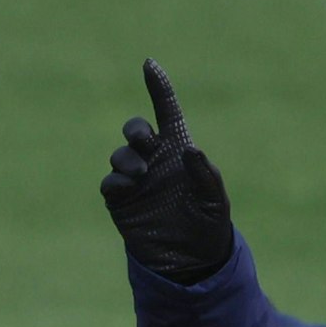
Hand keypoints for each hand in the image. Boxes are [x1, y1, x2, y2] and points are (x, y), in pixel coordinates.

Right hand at [101, 59, 233, 282]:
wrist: (192, 262)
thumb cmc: (209, 226)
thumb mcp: (215, 201)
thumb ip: (205, 175)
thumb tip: (189, 148)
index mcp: (179, 153)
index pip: (167, 114)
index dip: (159, 89)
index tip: (150, 64)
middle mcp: (154, 162)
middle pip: (136, 131)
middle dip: (135, 129)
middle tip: (145, 140)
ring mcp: (135, 180)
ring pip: (120, 155)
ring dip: (128, 159)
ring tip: (142, 175)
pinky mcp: (121, 201)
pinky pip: (110, 183)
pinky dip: (116, 181)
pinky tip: (129, 187)